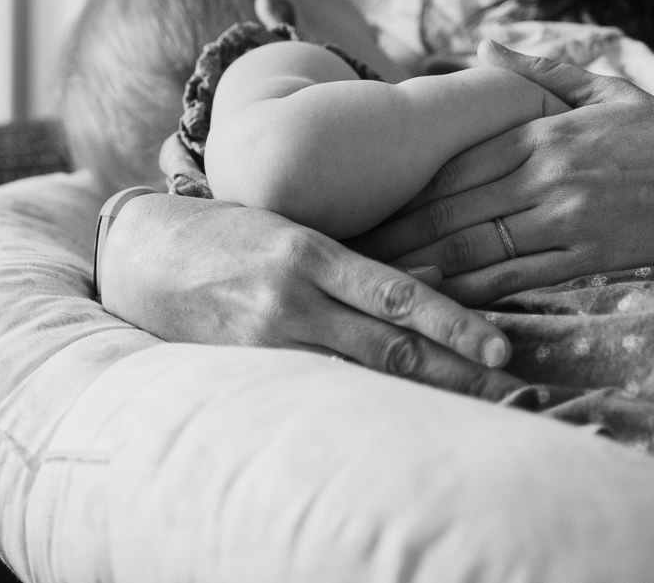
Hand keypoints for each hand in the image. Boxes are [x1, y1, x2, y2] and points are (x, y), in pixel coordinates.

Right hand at [98, 190, 524, 399]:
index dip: (455, 324)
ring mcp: (267, 338)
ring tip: (474, 410)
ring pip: (359, 375)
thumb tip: (437, 281)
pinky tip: (402, 421)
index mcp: (312, 252)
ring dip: (421, 396)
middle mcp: (293, 297)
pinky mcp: (243, 366)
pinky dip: (363, 402)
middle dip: (456, 374)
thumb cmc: (231, 234)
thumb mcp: (296, 232)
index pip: (399, 295)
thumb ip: (359, 263)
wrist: (141, 254)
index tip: (500, 349)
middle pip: (391, 346)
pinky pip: (316, 389)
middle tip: (511, 393)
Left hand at [350, 40, 653, 305]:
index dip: (401, 178)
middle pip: (450, 205)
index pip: (453, 157)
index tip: (359, 190)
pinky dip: (469, 291)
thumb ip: (538, 70)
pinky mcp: (584, 258)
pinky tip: (434, 301)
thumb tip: (480, 44)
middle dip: (394, 226)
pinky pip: (515, 279)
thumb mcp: (605, 87)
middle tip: (341, 241)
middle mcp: (545, 176)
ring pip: (473, 244)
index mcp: (542, 133)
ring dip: (418, 263)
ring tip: (369, 276)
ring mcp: (564, 219)